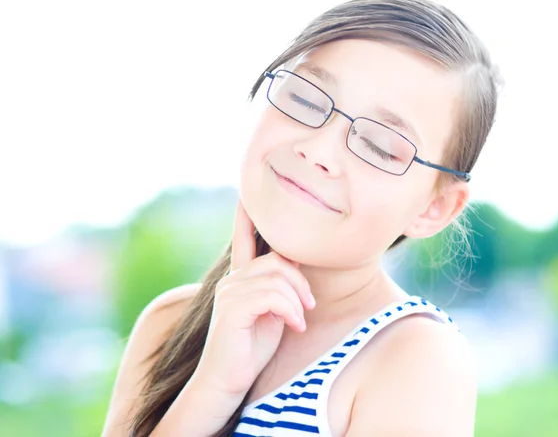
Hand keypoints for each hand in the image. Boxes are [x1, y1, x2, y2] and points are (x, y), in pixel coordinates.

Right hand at [195, 198, 315, 397]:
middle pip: (276, 260)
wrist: (227, 383)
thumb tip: (295, 267)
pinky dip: (290, 310)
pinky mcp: (232, 308)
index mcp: (240, 279)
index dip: (245, 216)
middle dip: (299, 281)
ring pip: (277, 277)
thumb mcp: (273, 313)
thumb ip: (280, 289)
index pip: (242, 240)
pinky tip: (294, 326)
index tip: (247, 194)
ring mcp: (229, 292)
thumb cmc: (251, 349)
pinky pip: (272, 295)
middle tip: (309, 305)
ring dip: (297, 300)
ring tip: (300, 320)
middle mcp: (232, 280)